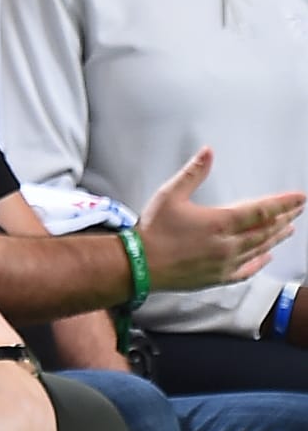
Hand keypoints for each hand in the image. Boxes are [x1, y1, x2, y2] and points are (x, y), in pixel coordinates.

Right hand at [138, 149, 302, 291]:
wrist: (140, 265)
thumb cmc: (153, 229)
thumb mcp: (170, 194)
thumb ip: (193, 173)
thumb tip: (208, 152)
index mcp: (219, 222)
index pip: (261, 210)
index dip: (283, 203)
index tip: (300, 198)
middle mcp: (228, 245)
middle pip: (265, 230)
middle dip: (284, 218)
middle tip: (298, 210)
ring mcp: (225, 263)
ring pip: (259, 249)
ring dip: (276, 238)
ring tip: (288, 229)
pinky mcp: (218, 277)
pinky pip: (247, 271)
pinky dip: (260, 263)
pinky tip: (267, 257)